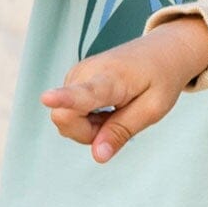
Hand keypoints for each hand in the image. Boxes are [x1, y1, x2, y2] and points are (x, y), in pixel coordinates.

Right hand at [41, 19, 207, 161]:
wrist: (161, 50)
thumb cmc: (160, 79)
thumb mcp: (153, 110)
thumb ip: (122, 132)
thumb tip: (97, 156)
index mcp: (111, 79)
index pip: (84, 92)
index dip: (62, 98)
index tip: (46, 98)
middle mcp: (86, 73)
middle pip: (66, 118)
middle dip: (89, 134)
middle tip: (120, 121)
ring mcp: (76, 74)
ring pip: (67, 119)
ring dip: (91, 126)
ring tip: (117, 109)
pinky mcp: (72, 79)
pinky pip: (70, 113)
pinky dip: (89, 119)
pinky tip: (108, 105)